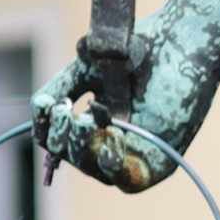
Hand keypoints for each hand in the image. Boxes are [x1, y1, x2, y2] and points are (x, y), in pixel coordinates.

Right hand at [31, 33, 203, 191]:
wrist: (180, 40)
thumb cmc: (140, 51)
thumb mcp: (87, 69)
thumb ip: (59, 89)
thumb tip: (39, 110)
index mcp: (98, 123)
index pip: (63, 142)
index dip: (50, 132)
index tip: (51, 108)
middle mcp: (116, 143)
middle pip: (75, 159)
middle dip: (63, 140)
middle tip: (66, 111)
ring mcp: (136, 155)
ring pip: (96, 170)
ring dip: (82, 148)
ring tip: (84, 118)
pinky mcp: (158, 164)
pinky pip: (127, 179)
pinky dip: (112, 161)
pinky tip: (111, 134)